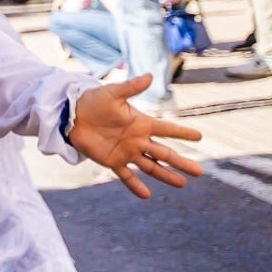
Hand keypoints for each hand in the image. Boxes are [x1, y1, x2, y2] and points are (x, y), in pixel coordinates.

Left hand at [66, 75, 202, 198]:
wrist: (72, 115)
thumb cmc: (93, 101)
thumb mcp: (113, 93)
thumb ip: (131, 87)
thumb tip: (150, 76)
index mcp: (141, 123)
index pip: (167, 129)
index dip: (182, 133)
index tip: (199, 137)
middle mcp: (138, 140)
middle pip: (165, 153)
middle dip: (181, 162)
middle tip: (199, 172)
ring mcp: (127, 152)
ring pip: (151, 167)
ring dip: (166, 175)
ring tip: (182, 184)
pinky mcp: (112, 161)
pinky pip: (126, 176)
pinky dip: (135, 185)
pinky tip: (146, 196)